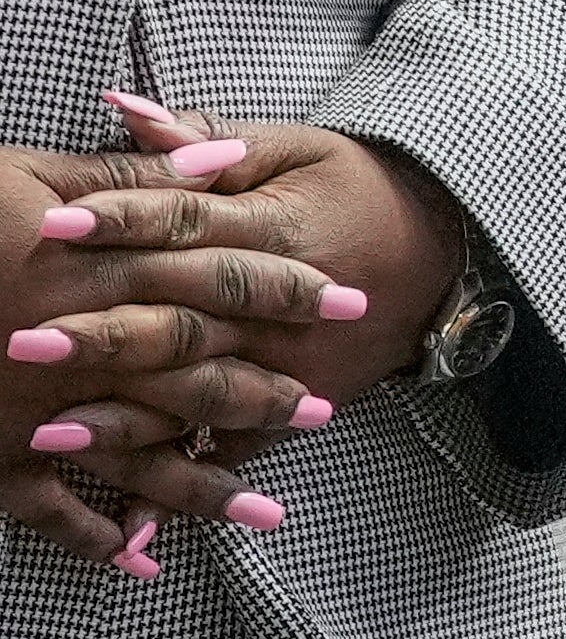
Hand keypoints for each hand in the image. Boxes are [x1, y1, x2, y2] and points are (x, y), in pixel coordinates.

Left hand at [0, 125, 437, 571]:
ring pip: (201, 396)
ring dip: (126, 419)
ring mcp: (291, 365)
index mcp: (277, 227)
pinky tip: (127, 527)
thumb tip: (124, 111)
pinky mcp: (296, 407)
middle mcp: (281, 305)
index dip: (121, 221)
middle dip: (103, 332)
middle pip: (185, 317)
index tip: (52, 222)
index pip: (189, 222)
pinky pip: (234, 455)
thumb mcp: (296, 148)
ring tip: (49, 431)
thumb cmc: (359, 189)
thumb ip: (209, 140)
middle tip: (23, 339)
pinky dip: (184, 493)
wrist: (449, 253)